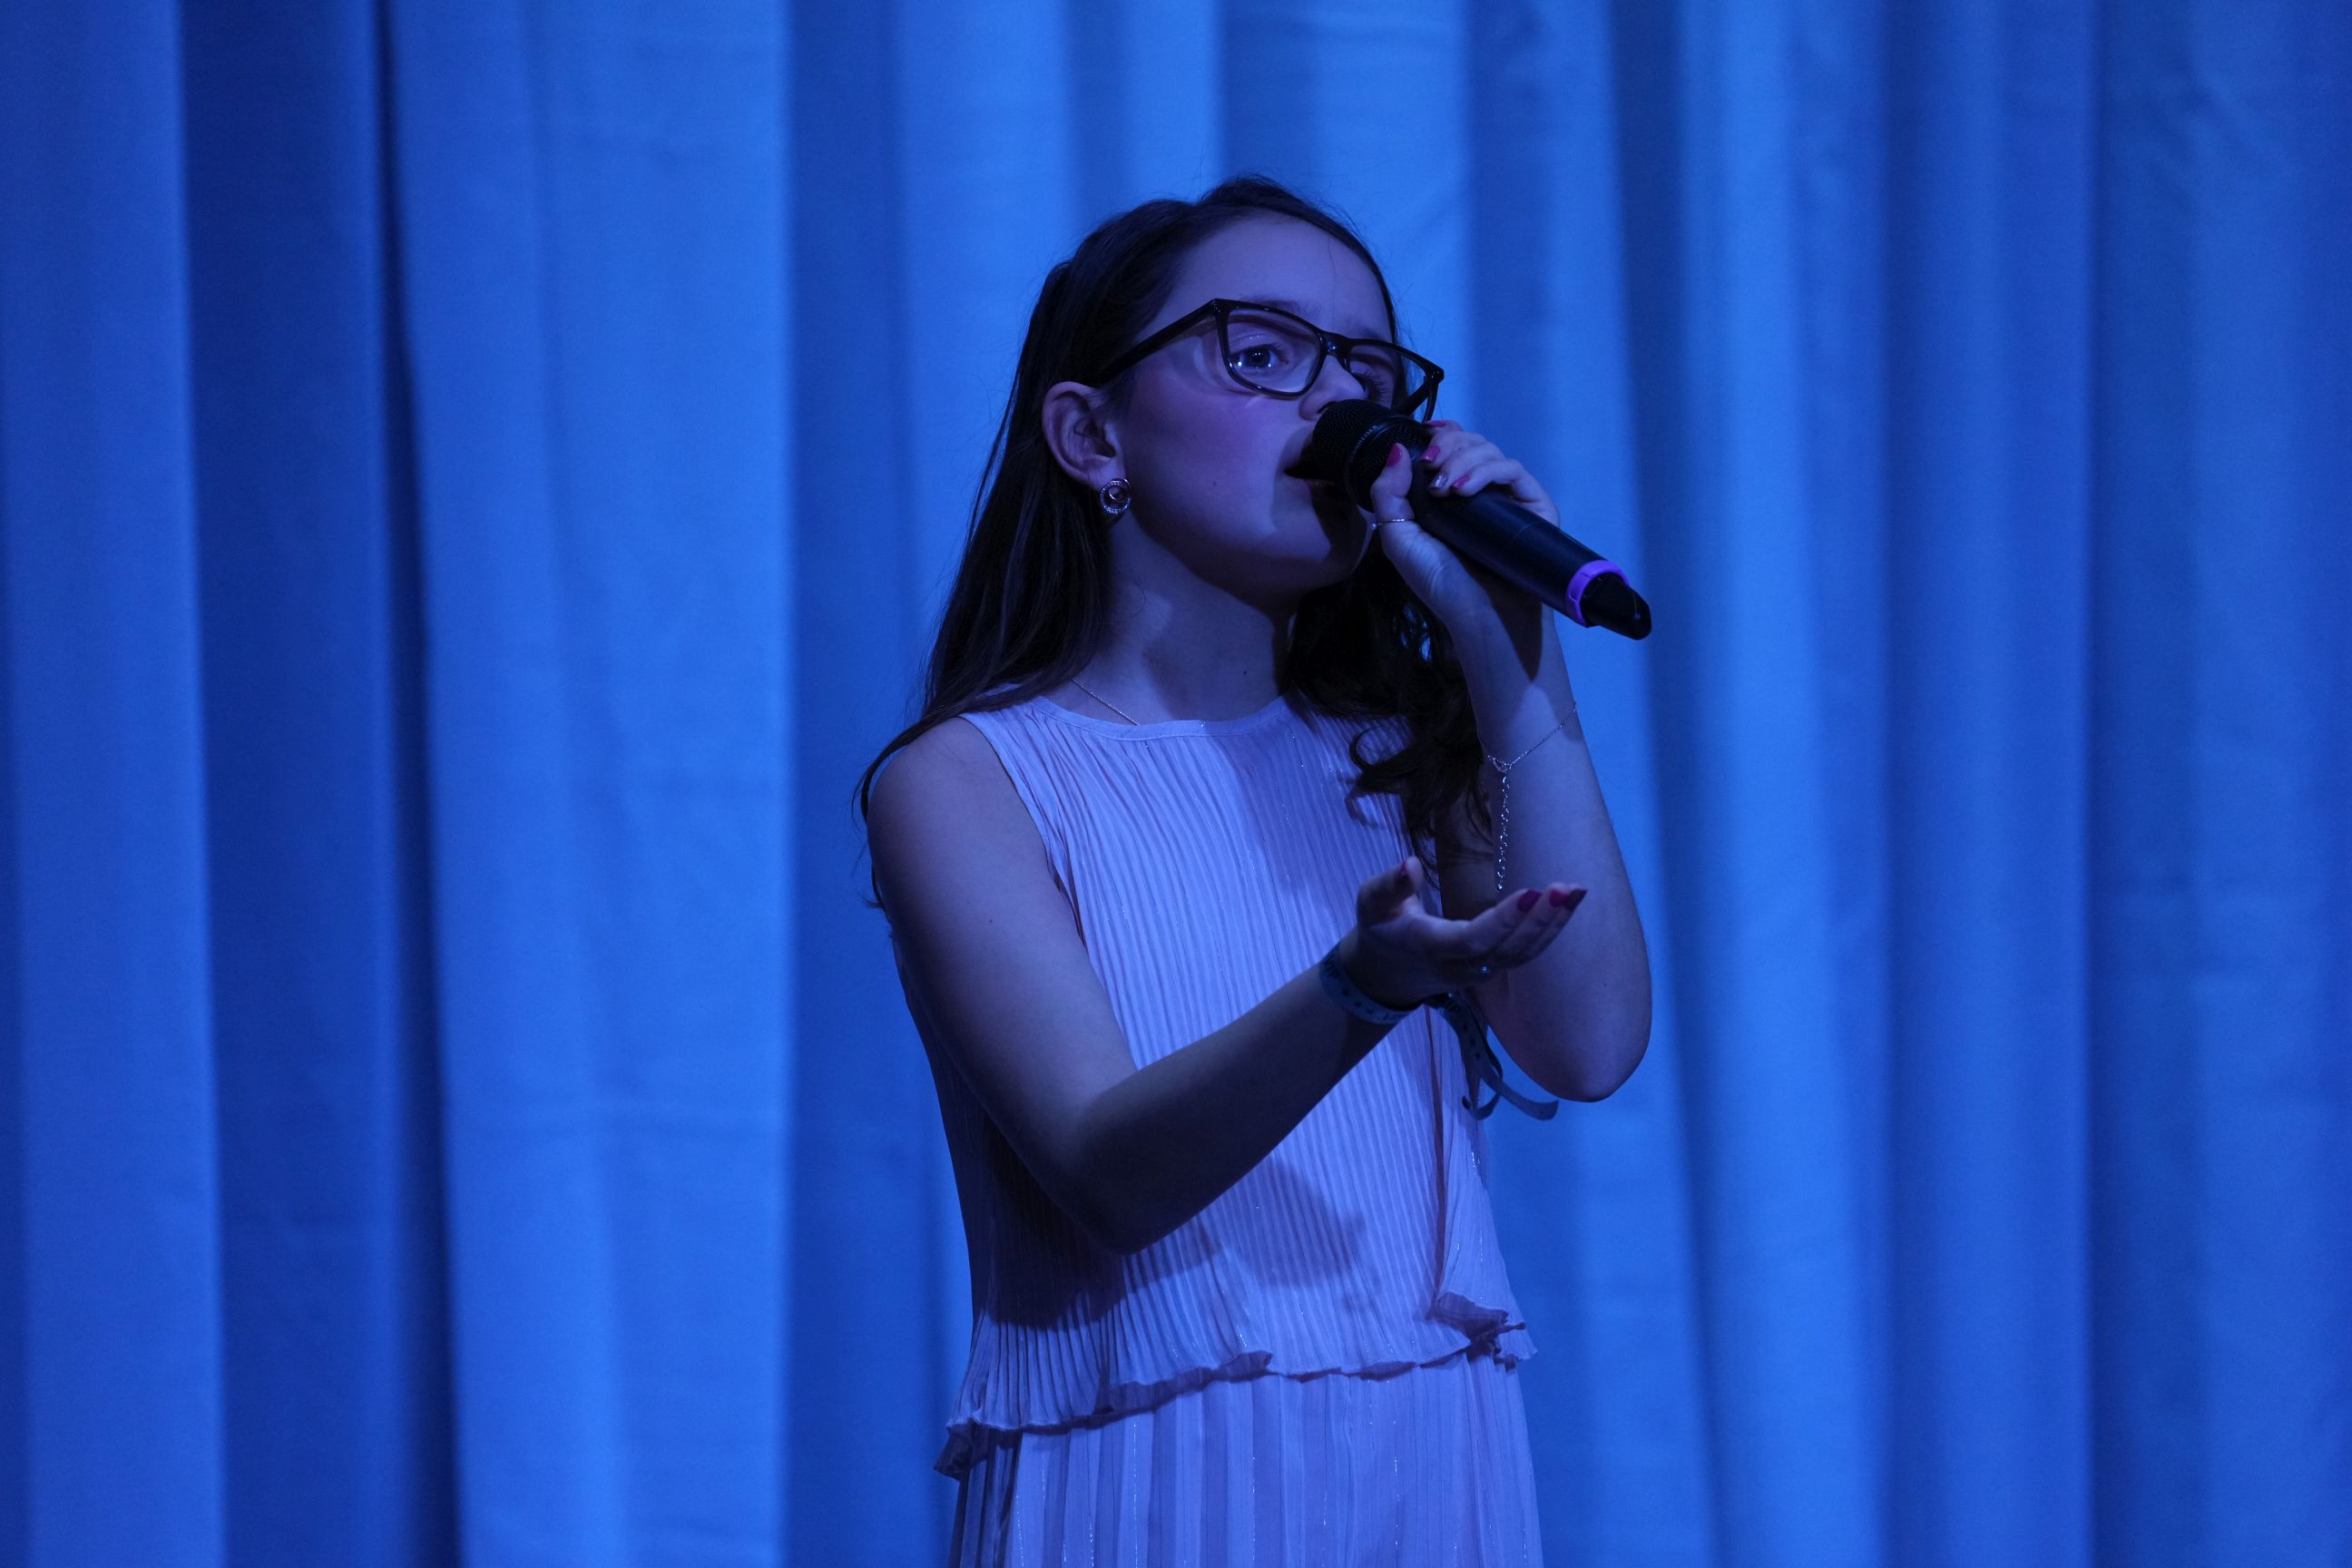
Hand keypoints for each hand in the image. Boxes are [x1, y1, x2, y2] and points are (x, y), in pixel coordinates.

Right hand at [1337, 856, 1586, 1009]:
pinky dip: (1550, 932)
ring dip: (1553, 926)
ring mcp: (1481, 972)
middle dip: (1540, 921)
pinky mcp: (1494, 968)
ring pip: (1523, 956)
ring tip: (1577, 891)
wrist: (1386, 975)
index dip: (1502, 921)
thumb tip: (1409, 863)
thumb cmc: (1381, 929)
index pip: (1471, 939)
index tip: (1530, 893)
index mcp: (1430, 947)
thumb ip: (1390, 886)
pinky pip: (1526, 955)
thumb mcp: (1372, 903)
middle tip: (1566, 888)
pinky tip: (1569, 904)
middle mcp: (1461, 966)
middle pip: (1508, 951)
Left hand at [1362, 421, 1559, 651]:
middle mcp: (1482, 490)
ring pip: (1490, 451)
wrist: (1481, 616)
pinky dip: (1486, 471)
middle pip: (1470, 442)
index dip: (1441, 433)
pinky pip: (1513, 470)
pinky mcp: (1533, 504)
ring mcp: (1509, 496)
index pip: (1453, 447)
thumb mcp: (1399, 538)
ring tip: (1445, 488)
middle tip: (1432, 465)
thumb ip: (1388, 494)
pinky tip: (1464, 491)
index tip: (1425, 433)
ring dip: (1462, 459)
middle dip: (1448, 445)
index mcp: (1451, 494)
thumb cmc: (1441, 583)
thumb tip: (1399, 449)